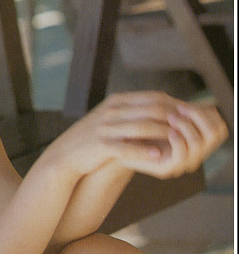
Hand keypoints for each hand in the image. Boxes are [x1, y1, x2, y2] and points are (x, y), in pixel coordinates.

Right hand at [49, 92, 227, 179]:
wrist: (64, 155)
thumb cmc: (92, 140)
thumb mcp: (112, 120)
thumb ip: (133, 114)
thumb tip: (162, 112)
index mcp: (116, 101)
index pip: (153, 97)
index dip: (174, 105)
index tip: (189, 115)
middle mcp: (112, 110)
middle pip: (151, 109)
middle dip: (174, 118)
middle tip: (190, 128)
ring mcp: (105, 127)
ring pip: (142, 126)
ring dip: (164, 133)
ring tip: (180, 141)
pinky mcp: (100, 144)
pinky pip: (126, 146)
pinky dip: (144, 151)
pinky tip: (158, 156)